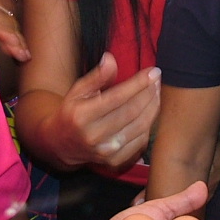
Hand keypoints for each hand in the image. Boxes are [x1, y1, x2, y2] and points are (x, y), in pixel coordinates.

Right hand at [48, 53, 160, 169]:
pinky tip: (151, 110)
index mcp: (82, 116)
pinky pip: (140, 141)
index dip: (138, 84)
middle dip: (149, 93)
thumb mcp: (77, 91)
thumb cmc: (72, 112)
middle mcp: (94, 136)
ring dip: (153, 107)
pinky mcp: (115, 161)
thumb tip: (111, 59)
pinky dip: (149, 124)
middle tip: (157, 80)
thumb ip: (96, 76)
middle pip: (131, 112)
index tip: (153, 72)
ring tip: (157, 92)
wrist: (61, 145)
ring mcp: (105, 151)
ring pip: (139, 126)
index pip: (117, 98)